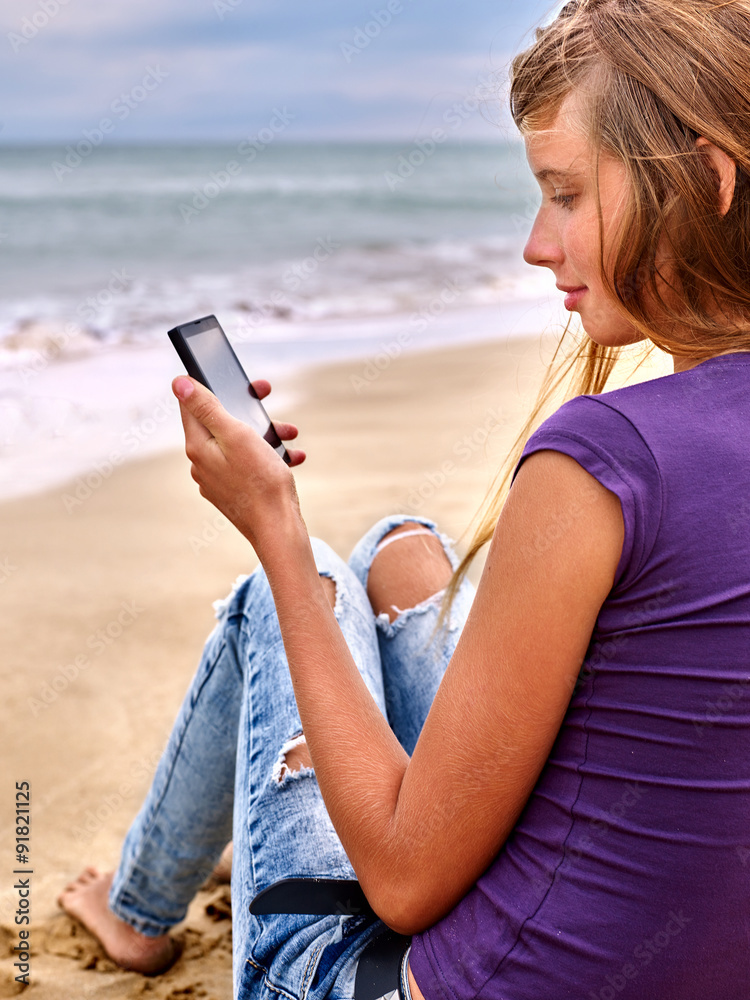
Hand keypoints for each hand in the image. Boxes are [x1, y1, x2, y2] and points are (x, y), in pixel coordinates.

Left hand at [172, 375, 305, 549]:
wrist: (278, 529)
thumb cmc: (261, 482)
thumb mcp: (236, 435)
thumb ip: (207, 408)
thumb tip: (178, 383)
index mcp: (198, 447)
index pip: (193, 406)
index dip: (211, 386)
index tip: (232, 378)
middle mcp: (202, 464)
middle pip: (220, 424)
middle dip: (247, 409)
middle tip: (265, 394)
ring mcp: (218, 480)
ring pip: (239, 444)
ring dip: (265, 434)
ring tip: (288, 434)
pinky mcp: (234, 492)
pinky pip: (249, 465)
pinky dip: (269, 457)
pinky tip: (290, 457)